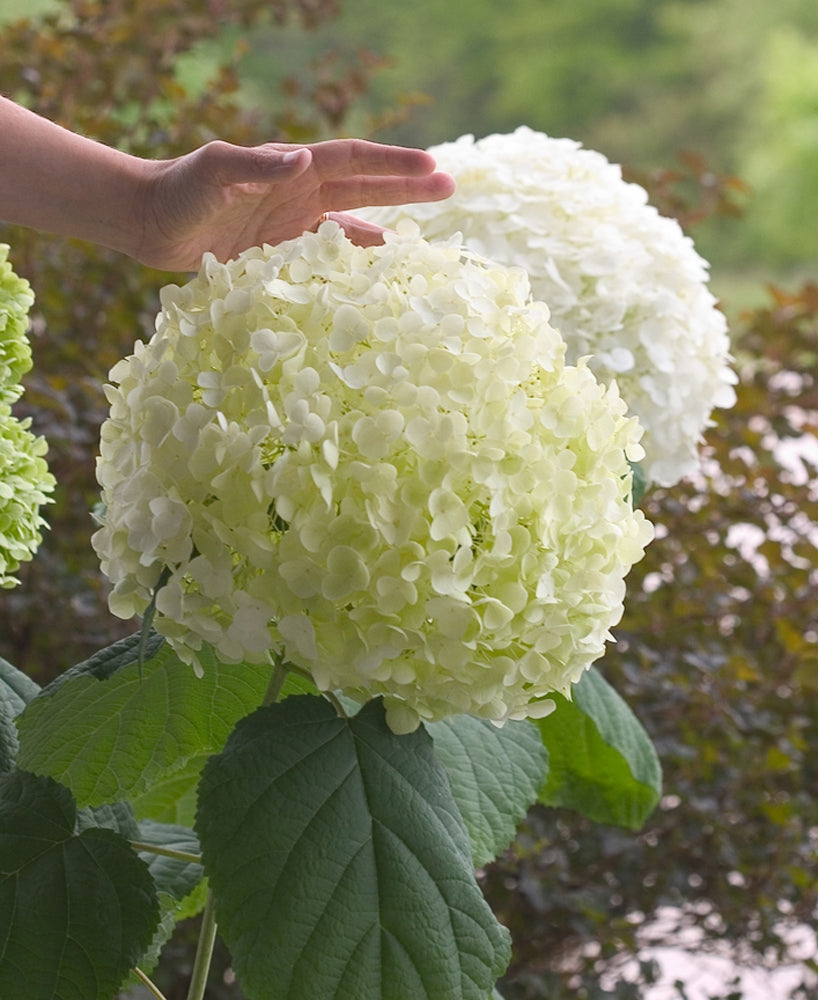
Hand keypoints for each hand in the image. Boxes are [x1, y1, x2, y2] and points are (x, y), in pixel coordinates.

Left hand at [135, 138, 455, 269]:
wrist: (148, 220)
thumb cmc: (177, 190)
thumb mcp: (213, 172)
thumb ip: (255, 165)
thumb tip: (303, 159)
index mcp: (291, 168)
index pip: (353, 161)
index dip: (393, 165)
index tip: (432, 168)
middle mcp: (299, 192)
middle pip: (364, 186)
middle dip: (406, 187)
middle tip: (451, 187)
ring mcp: (291, 222)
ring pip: (350, 221)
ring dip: (385, 223)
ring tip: (424, 233)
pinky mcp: (279, 250)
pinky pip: (324, 255)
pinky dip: (349, 260)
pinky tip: (370, 267)